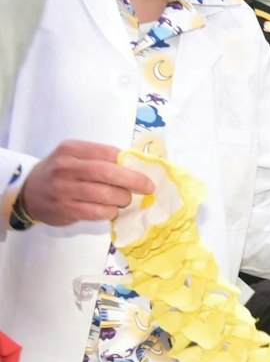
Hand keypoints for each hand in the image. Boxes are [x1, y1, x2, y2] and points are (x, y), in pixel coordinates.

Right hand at [19, 141, 149, 225]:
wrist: (29, 192)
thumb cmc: (62, 173)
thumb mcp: (76, 157)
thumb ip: (102, 158)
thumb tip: (138, 166)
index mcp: (72, 149)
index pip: (109, 153)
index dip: (131, 163)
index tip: (146, 172)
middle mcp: (66, 167)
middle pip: (107, 173)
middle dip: (133, 181)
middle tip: (147, 187)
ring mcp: (64, 189)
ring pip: (105, 195)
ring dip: (122, 199)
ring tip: (124, 200)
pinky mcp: (65, 209)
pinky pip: (97, 212)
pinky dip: (110, 212)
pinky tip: (111, 210)